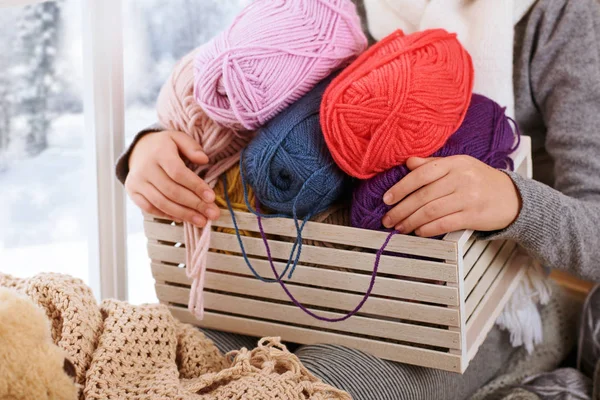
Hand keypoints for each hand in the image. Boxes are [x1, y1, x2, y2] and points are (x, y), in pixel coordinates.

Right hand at [125, 130, 219, 226]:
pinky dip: (167, 215)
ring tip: (201, 221)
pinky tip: (182, 218)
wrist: (138, 149)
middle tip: (212, 214)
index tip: (211, 197)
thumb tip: (204, 159)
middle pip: (172, 191)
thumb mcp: (178, 138)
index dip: (196, 186)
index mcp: (159, 153)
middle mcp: (145, 168)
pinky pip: (150, 208)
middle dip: (194, 205)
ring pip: (162, 203)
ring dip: (183, 214)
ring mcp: (137, 181)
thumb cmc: (164, 145)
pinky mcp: (133, 192)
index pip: (178, 173)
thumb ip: (192, 147)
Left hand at [381, 156, 520, 236]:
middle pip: (423, 195)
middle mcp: (461, 178)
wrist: (513, 197)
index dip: (401, 187)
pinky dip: (427, 229)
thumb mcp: (459, 166)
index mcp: (455, 163)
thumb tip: (408, 162)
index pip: (421, 174)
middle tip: (388, 218)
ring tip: (399, 227)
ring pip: (431, 211)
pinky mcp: (473, 216)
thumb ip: (432, 164)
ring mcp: (468, 197)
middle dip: (401, 209)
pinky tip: (418, 231)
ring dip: (411, 221)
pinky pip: (444, 223)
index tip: (387, 198)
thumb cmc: (480, 180)